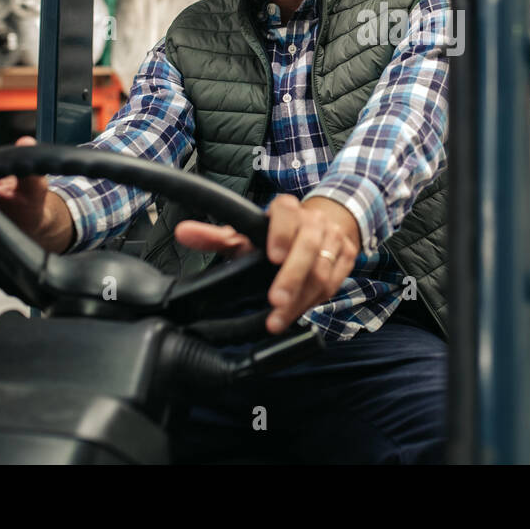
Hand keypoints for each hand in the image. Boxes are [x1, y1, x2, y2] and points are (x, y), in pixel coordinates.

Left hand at [175, 194, 360, 333]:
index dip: (282, 233)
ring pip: (322, 269)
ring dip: (301, 297)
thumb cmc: (276, 235)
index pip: (287, 212)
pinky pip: (334, 282)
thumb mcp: (246, 234)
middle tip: (276, 301)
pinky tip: (296, 312)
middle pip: (309, 245)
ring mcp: (333, 238)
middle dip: (293, 275)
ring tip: (279, 319)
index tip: (273, 256)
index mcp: (287, 209)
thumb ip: (215, 236)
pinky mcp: (347, 256)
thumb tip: (183, 232)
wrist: (322, 225)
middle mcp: (314, 220)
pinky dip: (315, 300)